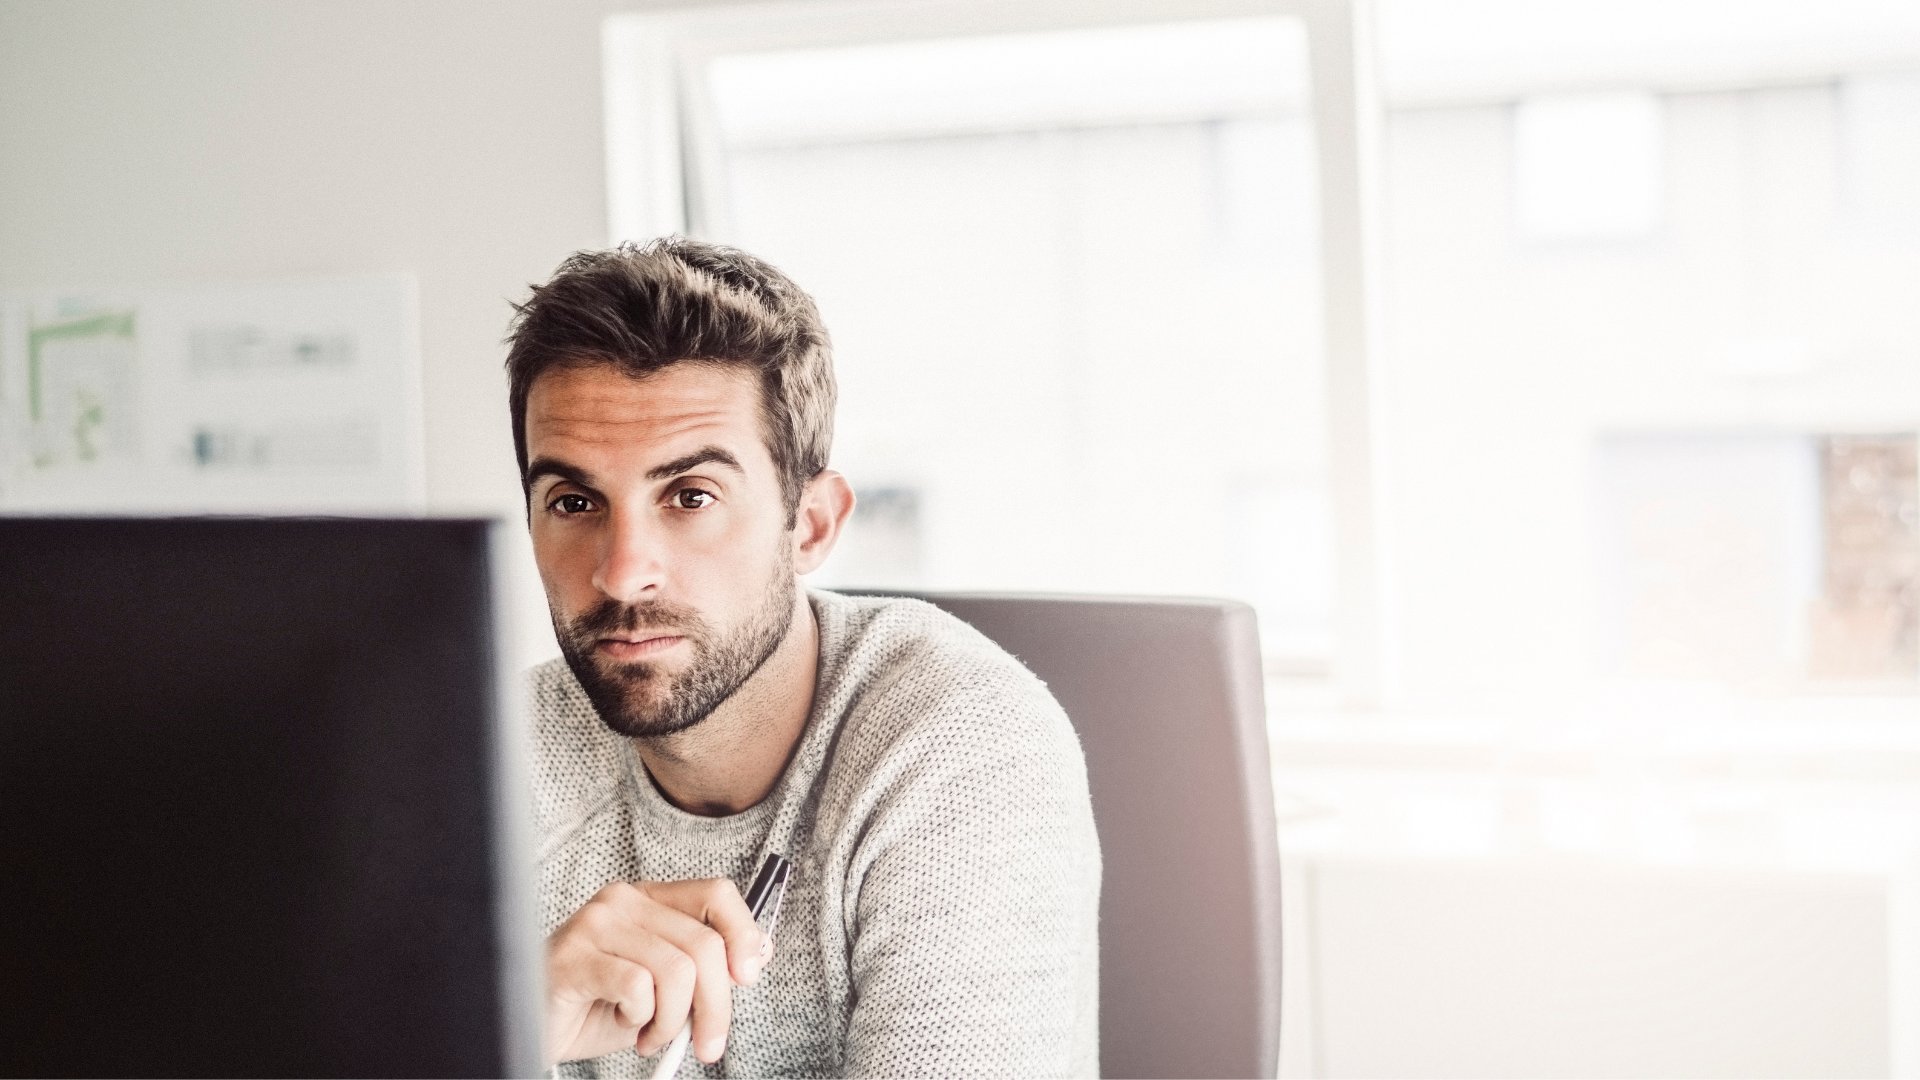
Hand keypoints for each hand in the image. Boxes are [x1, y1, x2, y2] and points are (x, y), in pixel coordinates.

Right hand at [543, 878, 769, 1066]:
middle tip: (706, 1044)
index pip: (716, 893)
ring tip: (649, 1034)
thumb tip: (760, 956)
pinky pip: (637, 987)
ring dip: (672, 1020)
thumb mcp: (663, 990)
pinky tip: (622, 1022)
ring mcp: (596, 923)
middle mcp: (625, 901)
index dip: (744, 933)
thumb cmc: (597, 1006)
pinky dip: (639, 1018)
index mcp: (650, 900)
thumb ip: (703, 970)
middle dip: (716, 1005)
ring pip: (676, 971)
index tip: (748, 977)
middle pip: (704, 944)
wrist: (533, 1027)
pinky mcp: (574, 956)